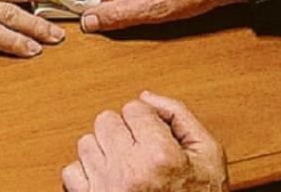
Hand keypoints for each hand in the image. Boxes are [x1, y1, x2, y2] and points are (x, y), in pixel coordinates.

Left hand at [61, 92, 228, 191]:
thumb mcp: (209, 156)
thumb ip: (180, 116)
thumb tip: (147, 97)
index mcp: (160, 157)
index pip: (134, 108)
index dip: (147, 120)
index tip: (154, 136)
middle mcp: (130, 171)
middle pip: (106, 120)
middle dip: (123, 130)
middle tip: (140, 150)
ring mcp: (107, 187)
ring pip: (86, 142)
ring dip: (103, 150)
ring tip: (125, 166)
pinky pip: (71, 172)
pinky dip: (86, 174)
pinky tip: (107, 179)